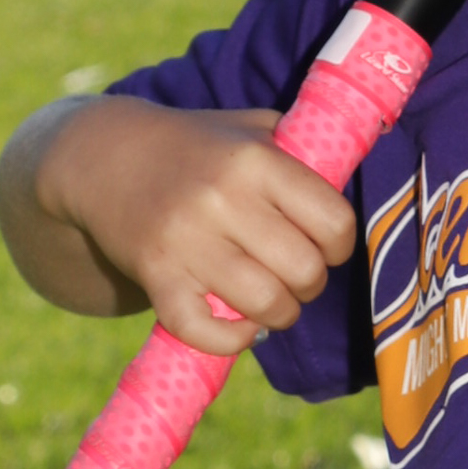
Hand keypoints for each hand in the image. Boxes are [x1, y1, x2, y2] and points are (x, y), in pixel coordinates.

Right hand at [25, 96, 357, 354]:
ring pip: (265, 305)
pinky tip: (239, 328)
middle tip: (295, 278)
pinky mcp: (155, 275)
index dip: (338, 246)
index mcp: (255, 159)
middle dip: (310, 285)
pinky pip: (206, 331)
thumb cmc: (194, 145)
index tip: (323, 247)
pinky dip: (232, 342)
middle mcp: (223, 198)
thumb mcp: (249, 126)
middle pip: (304, 271)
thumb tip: (366, 151)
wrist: (101, 156)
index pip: (333, 223)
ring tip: (273, 305)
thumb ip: (301, 147)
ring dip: (279, 316)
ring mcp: (186, 240)